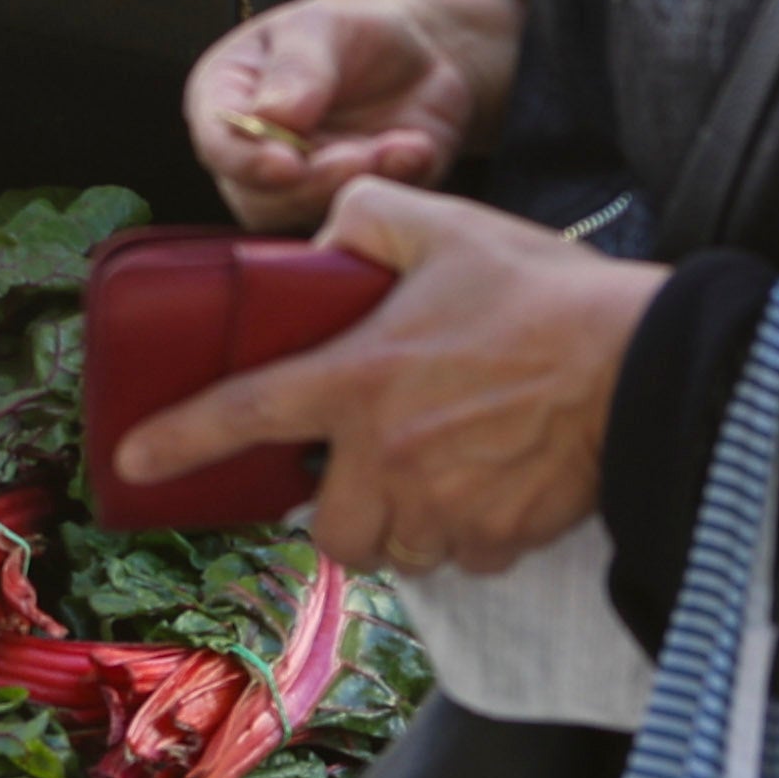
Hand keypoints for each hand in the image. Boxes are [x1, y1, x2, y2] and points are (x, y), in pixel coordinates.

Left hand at [107, 178, 658, 576]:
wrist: (644, 364)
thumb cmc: (542, 293)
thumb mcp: (443, 225)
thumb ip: (364, 220)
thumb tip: (327, 231)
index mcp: (359, 380)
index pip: (246, 414)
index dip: (179, 440)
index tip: (133, 460)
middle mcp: (389, 458)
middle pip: (327, 529)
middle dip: (336, 511)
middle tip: (365, 469)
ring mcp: (445, 508)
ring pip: (395, 552)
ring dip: (402, 525)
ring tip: (434, 474)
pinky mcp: (500, 539)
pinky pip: (461, 558)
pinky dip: (464, 534)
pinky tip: (490, 485)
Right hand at [187, 0, 517, 227]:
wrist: (418, 54)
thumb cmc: (354, 28)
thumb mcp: (324, 25)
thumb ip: (296, 67)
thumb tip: (269, 117)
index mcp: (226, 96)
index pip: (217, 143)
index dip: (245, 161)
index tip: (288, 163)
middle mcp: (252, 149)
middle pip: (258, 196)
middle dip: (313, 182)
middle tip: (364, 153)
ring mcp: (298, 184)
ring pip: (307, 216)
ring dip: (355, 186)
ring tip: (400, 144)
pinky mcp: (343, 203)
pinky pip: (359, 218)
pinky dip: (391, 187)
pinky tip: (416, 148)